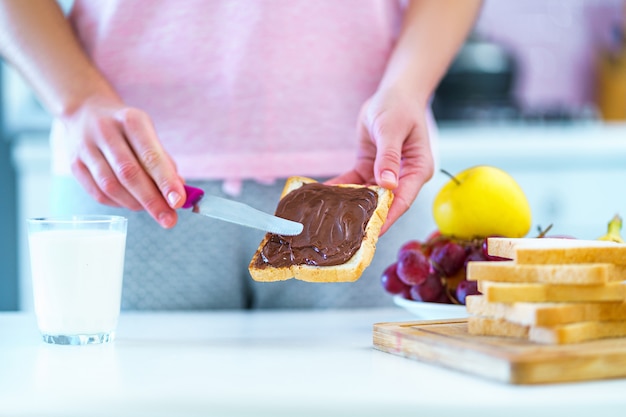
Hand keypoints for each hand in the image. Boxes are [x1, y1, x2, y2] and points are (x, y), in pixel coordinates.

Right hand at [63, 95, 185, 227]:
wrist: (85, 111)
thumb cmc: (126, 128)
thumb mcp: (148, 134)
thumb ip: (163, 162)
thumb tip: (179, 192)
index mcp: (131, 120)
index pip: (150, 156)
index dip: (165, 181)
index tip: (179, 202)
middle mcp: (106, 132)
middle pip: (129, 173)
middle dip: (152, 201)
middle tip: (169, 219)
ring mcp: (86, 148)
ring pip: (111, 186)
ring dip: (136, 204)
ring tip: (154, 211)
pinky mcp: (75, 164)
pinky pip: (98, 193)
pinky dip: (119, 204)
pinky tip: (132, 204)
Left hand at [329, 89, 434, 234]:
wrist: (394, 93)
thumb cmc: (399, 107)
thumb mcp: (391, 129)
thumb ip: (388, 156)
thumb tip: (388, 184)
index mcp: (418, 169)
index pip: (403, 199)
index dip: (387, 217)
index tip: (372, 232)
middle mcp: (404, 176)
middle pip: (385, 202)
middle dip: (366, 216)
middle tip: (346, 233)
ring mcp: (387, 174)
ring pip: (368, 195)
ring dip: (350, 204)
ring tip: (330, 217)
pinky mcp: (371, 168)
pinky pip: (355, 182)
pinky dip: (341, 187)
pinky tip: (324, 194)